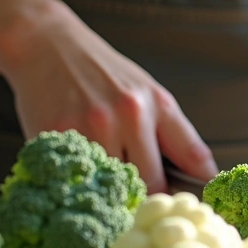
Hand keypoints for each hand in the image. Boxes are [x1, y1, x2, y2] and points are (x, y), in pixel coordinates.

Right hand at [0, 1, 217, 192]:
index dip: (199, 187)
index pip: (192, 157)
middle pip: (152, 183)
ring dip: (114, 193)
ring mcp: (93, 125)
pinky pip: (80, 177)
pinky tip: (80, 173)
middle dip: (149, 196)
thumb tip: (198, 178)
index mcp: (158, 104)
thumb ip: (171, 133)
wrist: (47, 45)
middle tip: (141, 200)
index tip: (200, 201)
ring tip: (107, 185)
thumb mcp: (147, 93)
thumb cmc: (102, 74)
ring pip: (115, 186)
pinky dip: (83, 183)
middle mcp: (130, 114)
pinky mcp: (58, 135)